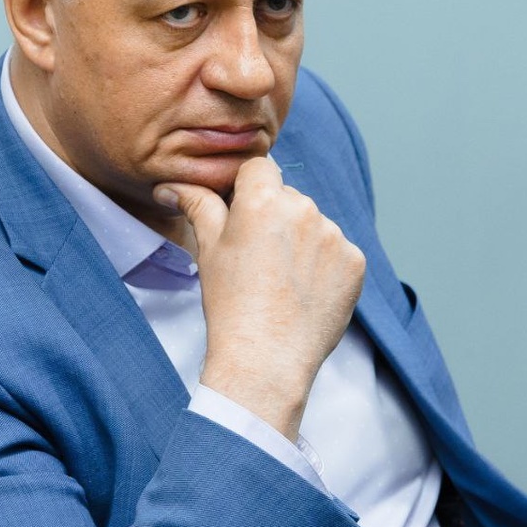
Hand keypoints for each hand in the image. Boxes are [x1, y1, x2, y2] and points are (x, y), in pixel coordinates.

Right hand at [156, 157, 365, 441]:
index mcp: (262, 199)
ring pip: (314, 224)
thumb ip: (197, 206)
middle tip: (258, 259)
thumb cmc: (230, 304)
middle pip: (288, 196)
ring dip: (301, 241)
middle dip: (275, 217)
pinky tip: (304, 292)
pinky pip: (338, 251)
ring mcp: (334, 235)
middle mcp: (303, 208)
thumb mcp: (207, 249)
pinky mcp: (355, 261)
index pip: (259, 168)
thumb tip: (171, 186)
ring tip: (281, 281)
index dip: (248, 189)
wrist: (266, 359)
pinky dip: (324, 266)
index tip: (242, 218)